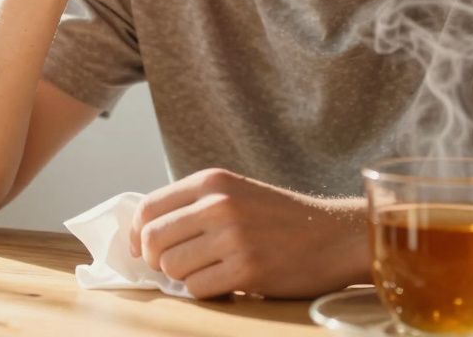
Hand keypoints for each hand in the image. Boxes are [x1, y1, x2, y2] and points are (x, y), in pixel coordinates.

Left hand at [128, 168, 369, 298]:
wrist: (335, 235)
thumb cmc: (281, 218)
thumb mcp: (235, 193)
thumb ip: (194, 205)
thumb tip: (144, 230)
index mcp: (212, 181)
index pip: (148, 208)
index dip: (137, 234)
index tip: (142, 248)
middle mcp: (218, 204)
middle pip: (153, 240)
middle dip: (156, 260)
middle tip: (173, 266)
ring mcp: (232, 237)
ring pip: (172, 267)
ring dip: (184, 277)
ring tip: (208, 271)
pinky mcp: (247, 269)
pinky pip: (198, 289)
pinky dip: (205, 291)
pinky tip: (225, 282)